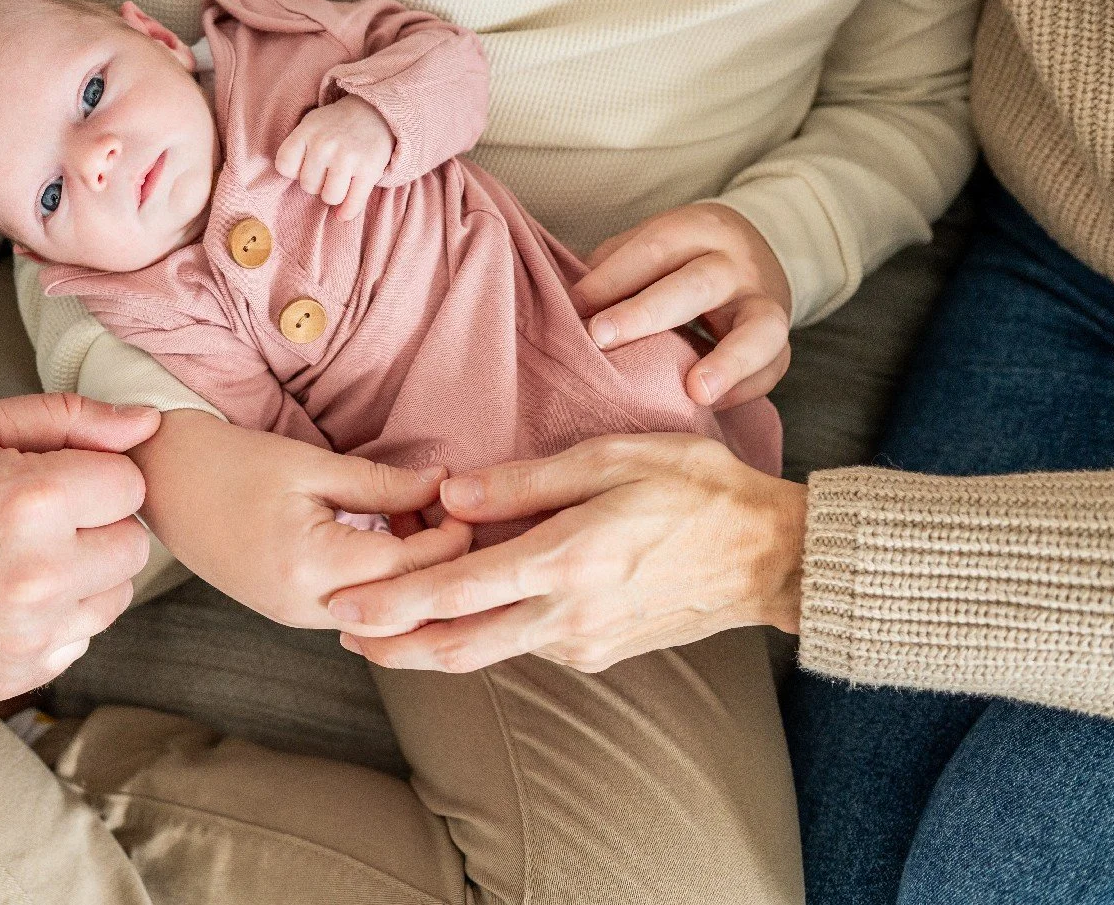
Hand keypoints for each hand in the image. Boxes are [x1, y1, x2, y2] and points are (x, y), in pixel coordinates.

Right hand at [0, 397, 158, 701]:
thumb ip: (71, 417)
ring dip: (85, 575)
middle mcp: (42, 575)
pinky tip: (3, 598)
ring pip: (114, 597)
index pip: (130, 485)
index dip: (92, 475)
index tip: (49, 478)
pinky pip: (79, 640)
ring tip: (19, 557)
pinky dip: (57, 620)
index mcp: (36, 501)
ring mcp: (30, 634)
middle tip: (36, 518)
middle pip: (133, 545)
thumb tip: (148, 423)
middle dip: (97, 524)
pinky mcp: (16, 676)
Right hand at [130, 409, 470, 632]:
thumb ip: (382, 485)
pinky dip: (384, 584)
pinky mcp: (290, 613)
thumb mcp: (311, 465)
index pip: (410, 568)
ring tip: (419, 522)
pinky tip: (389, 539)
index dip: (452, 537)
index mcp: (311, 567)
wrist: (160, 484)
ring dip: (413, 579)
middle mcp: (305, 607)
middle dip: (441, 568)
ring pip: (384, 619)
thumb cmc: (229, 463)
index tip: (470, 502)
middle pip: (405, 609)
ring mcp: (295, 618)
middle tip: (456, 516)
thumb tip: (441, 487)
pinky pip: (357, 612)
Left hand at [274, 95, 393, 220]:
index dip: (294, 171)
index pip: (284, 166)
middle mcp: (325, 144)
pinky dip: (347, 212)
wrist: (375, 112)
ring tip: (338, 182)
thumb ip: (297, 148)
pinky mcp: (369, 169)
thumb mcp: (312, 124)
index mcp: (307, 131)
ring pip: (329, 197)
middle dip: (316, 183)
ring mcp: (348, 156)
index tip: (305, 165)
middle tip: (327, 171)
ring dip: (333, 194)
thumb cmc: (337, 125)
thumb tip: (291, 180)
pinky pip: (353, 203)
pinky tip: (343, 213)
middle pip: (307, 186)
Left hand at [325, 434, 804, 673]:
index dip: (392, 605)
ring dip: (431, 644)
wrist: (771, 557)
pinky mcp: (599, 653)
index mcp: (566, 562)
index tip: (342, 609)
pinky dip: (482, 635)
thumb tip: (450, 497)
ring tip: (383, 627)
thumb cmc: (697, 491)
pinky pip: (525, 647)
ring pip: (488, 653)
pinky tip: (460, 615)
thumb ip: (525, 482)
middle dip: (392, 645)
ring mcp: (584, 643)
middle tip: (341, 633)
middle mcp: (568, 616)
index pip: (457, 594)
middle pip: (457, 646)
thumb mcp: (611, 460)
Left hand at [576, 204, 791, 409]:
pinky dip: (745, 388)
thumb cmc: (680, 259)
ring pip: (759, 328)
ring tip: (695, 391)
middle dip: (647, 312)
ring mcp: (767, 301)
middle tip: (601, 338)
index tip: (575, 307)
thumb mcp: (649, 246)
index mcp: (699, 229)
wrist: (756, 254)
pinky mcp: (781, 343)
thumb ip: (611, 270)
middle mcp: (737, 262)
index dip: (612, 276)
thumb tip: (567, 307)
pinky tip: (711, 406)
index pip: (655, 247)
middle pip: (698, 284)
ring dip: (728, 361)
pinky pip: (773, 367)